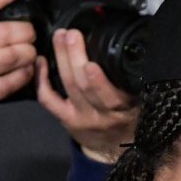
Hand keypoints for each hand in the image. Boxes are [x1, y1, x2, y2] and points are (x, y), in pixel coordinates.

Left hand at [36, 27, 139, 162]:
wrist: (116, 146)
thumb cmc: (128, 116)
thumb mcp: (140, 101)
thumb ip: (132, 80)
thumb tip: (126, 47)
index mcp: (125, 109)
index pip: (112, 96)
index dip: (99, 80)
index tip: (92, 61)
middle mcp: (103, 115)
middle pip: (85, 86)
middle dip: (77, 57)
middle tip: (71, 34)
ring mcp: (83, 117)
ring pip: (70, 86)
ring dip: (62, 59)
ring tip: (60, 37)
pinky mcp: (67, 119)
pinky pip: (50, 100)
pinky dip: (42, 80)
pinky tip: (41, 61)